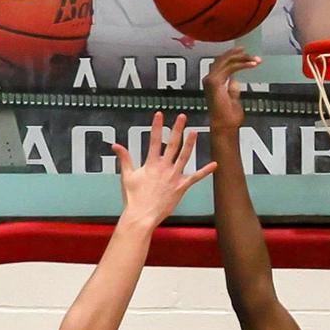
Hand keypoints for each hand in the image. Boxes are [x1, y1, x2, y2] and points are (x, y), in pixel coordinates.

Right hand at [113, 112, 216, 229]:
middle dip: (177, 129)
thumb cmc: (134, 198)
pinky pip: (195, 178)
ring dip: (190, 143)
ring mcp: (174, 177)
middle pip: (172, 144)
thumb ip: (124, 158)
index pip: (153, 140)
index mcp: (151, 164)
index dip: (157, 126)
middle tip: (182, 117)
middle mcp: (164, 168)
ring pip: (184, 157)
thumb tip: (116, 145)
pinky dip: (205, 171)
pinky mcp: (181, 187)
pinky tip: (214, 164)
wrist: (142, 215)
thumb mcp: (127, 176)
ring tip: (194, 132)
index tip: (159, 115)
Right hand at [203, 47, 260, 133]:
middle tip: (249, 53)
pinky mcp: (215, 82)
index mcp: (212, 83)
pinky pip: (231, 67)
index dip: (231, 57)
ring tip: (253, 59)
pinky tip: (251, 64)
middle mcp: (209, 80)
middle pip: (223, 59)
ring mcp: (210, 80)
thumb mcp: (232, 100)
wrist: (224, 127)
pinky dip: (242, 64)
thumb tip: (235, 82)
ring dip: (242, 58)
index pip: (221, 64)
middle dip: (237, 54)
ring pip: (227, 61)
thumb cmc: (227, 119)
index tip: (242, 54)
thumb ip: (232, 89)